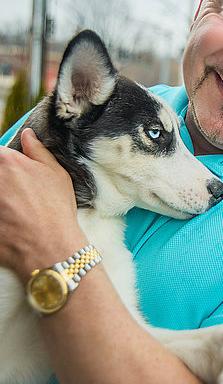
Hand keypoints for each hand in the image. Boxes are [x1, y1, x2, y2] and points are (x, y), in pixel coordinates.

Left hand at [0, 128, 86, 281]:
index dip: (3, 163)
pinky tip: (6, 221)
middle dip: (2, 183)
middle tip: (13, 196)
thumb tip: (27, 135)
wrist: (49, 248)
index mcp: (8, 162)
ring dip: (0, 200)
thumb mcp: (56, 175)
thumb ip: (38, 151)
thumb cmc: (56, 211)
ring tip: (10, 209)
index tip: (9, 173)